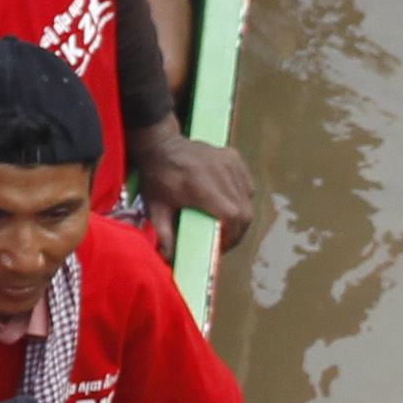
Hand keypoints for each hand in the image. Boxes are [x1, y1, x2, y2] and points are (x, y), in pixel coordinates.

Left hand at [130, 129, 254, 250]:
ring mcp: (229, 162)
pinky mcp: (234, 157)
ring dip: (240, 215)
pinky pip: (247, 186)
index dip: (232, 235)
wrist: (160, 143)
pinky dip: (242, 199)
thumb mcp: (154, 206)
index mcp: (199, 184)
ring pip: (248, 200)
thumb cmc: (156, 177)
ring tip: (226, 222)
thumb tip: (168, 259)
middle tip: (225, 238)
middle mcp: (219, 171)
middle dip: (238, 230)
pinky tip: (229, 201)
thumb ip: (163, 233)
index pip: (231, 215)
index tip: (222, 245)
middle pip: (244, 211)